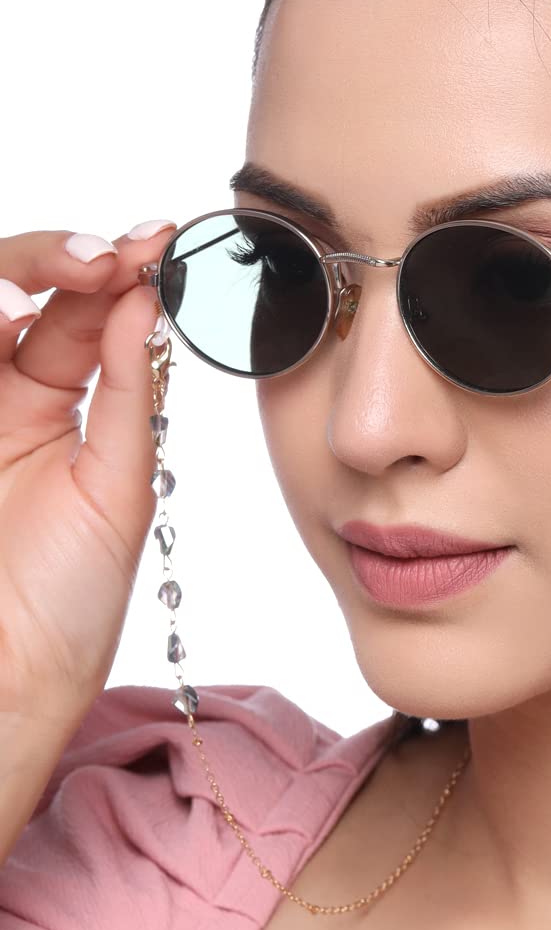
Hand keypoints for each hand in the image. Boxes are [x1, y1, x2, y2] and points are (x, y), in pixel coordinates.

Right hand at [0, 221, 176, 728]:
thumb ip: (126, 393)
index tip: (157, 242)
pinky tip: (5, 317)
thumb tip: (146, 302)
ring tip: (47, 284)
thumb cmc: (67, 603)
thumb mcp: (115, 487)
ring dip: (8, 282)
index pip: (78, 312)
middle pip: (14, 291)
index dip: (112, 271)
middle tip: (103, 259)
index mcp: (50, 405)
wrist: (11, 687)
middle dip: (56, 261)